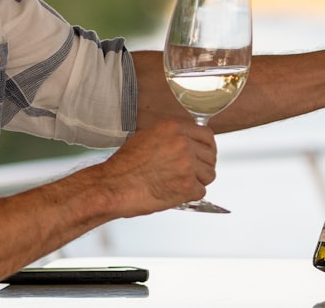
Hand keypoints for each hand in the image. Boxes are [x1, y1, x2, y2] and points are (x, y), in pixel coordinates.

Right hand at [101, 119, 217, 214]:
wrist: (113, 186)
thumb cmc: (125, 166)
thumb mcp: (149, 137)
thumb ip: (172, 137)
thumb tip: (189, 142)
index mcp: (174, 128)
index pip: (207, 135)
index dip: (206, 147)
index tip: (204, 154)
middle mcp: (183, 143)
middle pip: (211, 155)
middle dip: (204, 166)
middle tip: (192, 173)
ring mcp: (187, 164)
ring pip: (209, 174)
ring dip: (198, 181)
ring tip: (180, 183)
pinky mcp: (187, 186)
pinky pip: (201, 191)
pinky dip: (190, 195)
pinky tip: (175, 193)